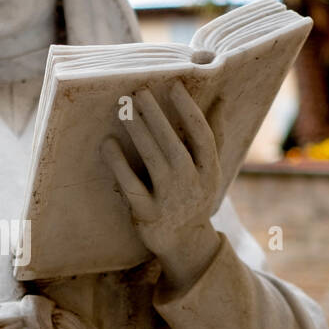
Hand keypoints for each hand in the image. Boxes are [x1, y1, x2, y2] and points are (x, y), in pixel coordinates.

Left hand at [102, 81, 221, 291]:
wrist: (186, 242)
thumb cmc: (195, 195)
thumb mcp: (210, 168)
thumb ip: (214, 134)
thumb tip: (221, 99)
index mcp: (209, 170)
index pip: (202, 135)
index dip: (189, 110)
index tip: (174, 86)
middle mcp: (191, 184)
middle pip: (174, 145)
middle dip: (156, 116)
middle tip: (139, 92)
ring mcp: (169, 200)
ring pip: (153, 160)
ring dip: (138, 132)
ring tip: (124, 109)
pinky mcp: (147, 214)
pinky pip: (131, 185)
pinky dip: (118, 164)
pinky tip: (107, 143)